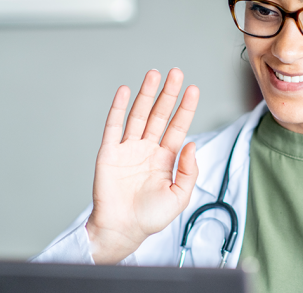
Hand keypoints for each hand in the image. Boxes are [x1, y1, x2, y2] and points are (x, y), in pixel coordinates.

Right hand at [86, 68, 199, 263]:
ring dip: (146, 94)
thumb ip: (189, 170)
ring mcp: (128, 149)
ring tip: (155, 74)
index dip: (185, 108)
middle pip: (160, 115)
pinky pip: (113, 126)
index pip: (178, 127)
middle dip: (168, 94)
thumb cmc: (150, 217)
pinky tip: (125, 92)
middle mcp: (147, 149)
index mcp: (165, 158)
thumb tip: (191, 144)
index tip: (193, 89)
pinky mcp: (109, 153)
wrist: (123, 230)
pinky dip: (118, 108)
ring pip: (139, 115)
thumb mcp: (180, 196)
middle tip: (176, 73)